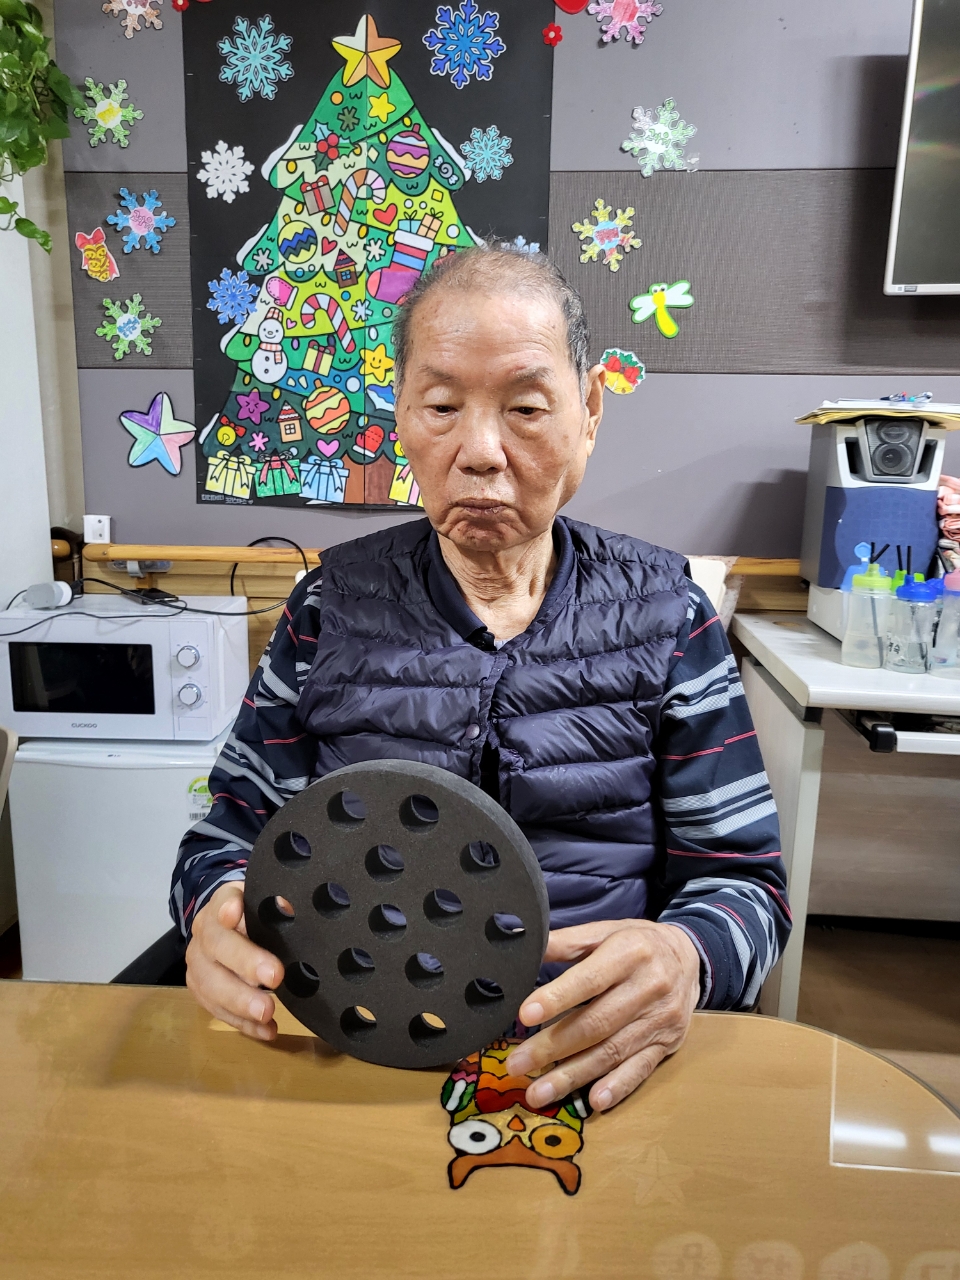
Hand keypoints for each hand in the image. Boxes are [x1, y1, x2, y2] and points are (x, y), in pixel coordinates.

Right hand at [185, 882, 283, 1039]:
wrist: (227, 926)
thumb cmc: (254, 915)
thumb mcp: (265, 902)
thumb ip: (277, 904)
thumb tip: (290, 908)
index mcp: (221, 903)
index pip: (222, 901)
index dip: (227, 908)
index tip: (235, 913)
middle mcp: (204, 933)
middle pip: (217, 946)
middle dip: (245, 963)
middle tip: (275, 977)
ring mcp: (199, 965)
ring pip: (212, 985)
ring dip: (241, 1003)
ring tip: (267, 1013)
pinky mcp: (202, 992)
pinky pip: (218, 1011)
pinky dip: (244, 1023)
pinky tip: (266, 1030)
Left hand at [505, 919, 700, 1112]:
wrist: (690, 958)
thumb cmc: (636, 943)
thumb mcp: (604, 931)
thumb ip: (566, 942)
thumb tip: (525, 948)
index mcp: (629, 952)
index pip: (590, 980)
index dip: (557, 998)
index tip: (525, 1015)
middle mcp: (649, 987)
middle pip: (597, 1023)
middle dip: (553, 1047)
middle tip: (517, 1064)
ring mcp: (660, 1020)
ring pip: (613, 1052)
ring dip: (573, 1075)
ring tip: (538, 1092)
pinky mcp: (667, 1044)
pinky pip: (641, 1069)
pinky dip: (618, 1087)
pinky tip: (594, 1101)